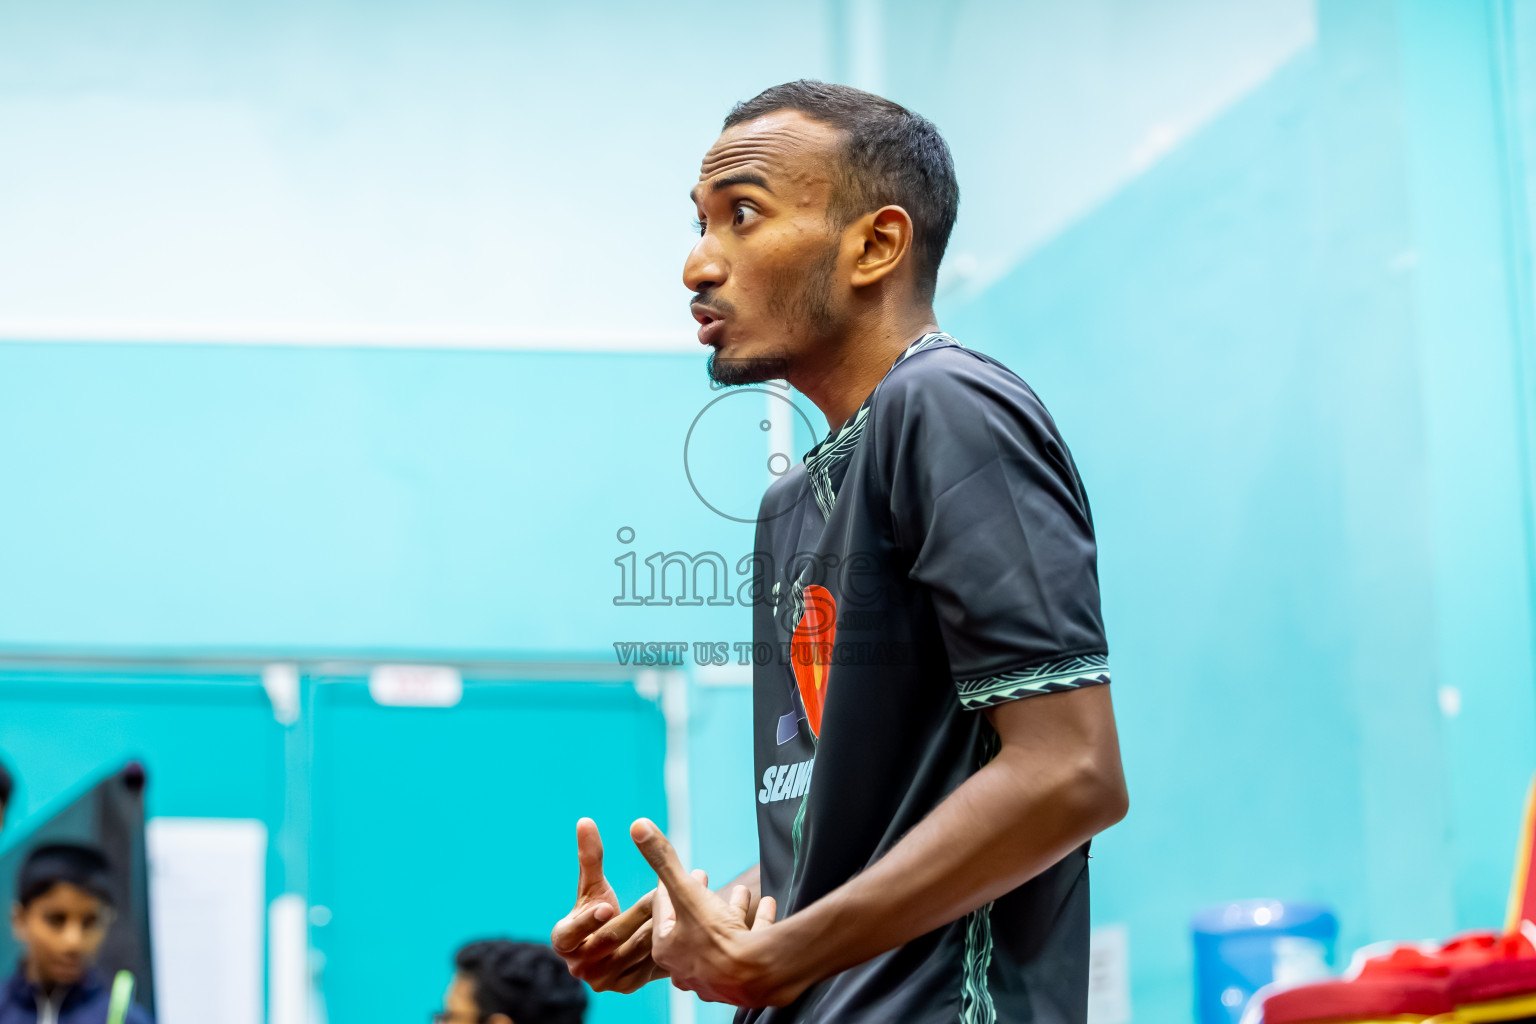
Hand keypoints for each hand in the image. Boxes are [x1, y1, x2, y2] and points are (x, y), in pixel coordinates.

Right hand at [551, 818, 666, 992]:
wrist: (612, 945)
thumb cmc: (596, 908)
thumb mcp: (592, 886)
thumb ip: (589, 858)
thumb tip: (585, 821)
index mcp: (564, 940)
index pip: (570, 934)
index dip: (587, 921)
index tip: (606, 906)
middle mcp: (578, 965)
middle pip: (610, 938)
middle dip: (636, 914)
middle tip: (658, 894)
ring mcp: (601, 980)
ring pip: (633, 952)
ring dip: (656, 928)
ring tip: (676, 907)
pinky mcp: (624, 986)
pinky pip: (647, 966)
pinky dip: (664, 948)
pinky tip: (680, 930)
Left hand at [630, 818, 788, 1006]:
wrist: (755, 976)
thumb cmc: (714, 939)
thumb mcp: (686, 892)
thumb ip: (664, 861)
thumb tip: (638, 826)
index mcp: (667, 948)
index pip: (662, 911)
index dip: (667, 886)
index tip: (672, 872)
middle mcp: (688, 965)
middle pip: (690, 924)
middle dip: (698, 899)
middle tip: (703, 877)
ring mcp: (717, 974)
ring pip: (720, 936)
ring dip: (729, 910)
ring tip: (739, 891)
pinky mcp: (744, 976)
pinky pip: (749, 943)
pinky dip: (757, 922)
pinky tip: (767, 905)